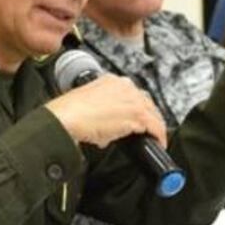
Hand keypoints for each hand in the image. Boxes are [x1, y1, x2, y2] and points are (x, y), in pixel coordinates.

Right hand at [45, 75, 166, 148]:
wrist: (65, 118)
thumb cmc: (70, 114)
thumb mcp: (88, 107)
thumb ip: (102, 115)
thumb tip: (107, 133)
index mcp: (111, 81)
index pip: (133, 94)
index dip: (138, 109)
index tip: (138, 120)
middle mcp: (125, 86)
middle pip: (146, 103)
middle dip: (148, 118)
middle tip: (148, 132)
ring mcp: (132, 99)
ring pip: (153, 114)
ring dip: (155, 128)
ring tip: (155, 140)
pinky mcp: (136, 114)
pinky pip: (156, 126)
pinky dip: (159, 136)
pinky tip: (158, 143)